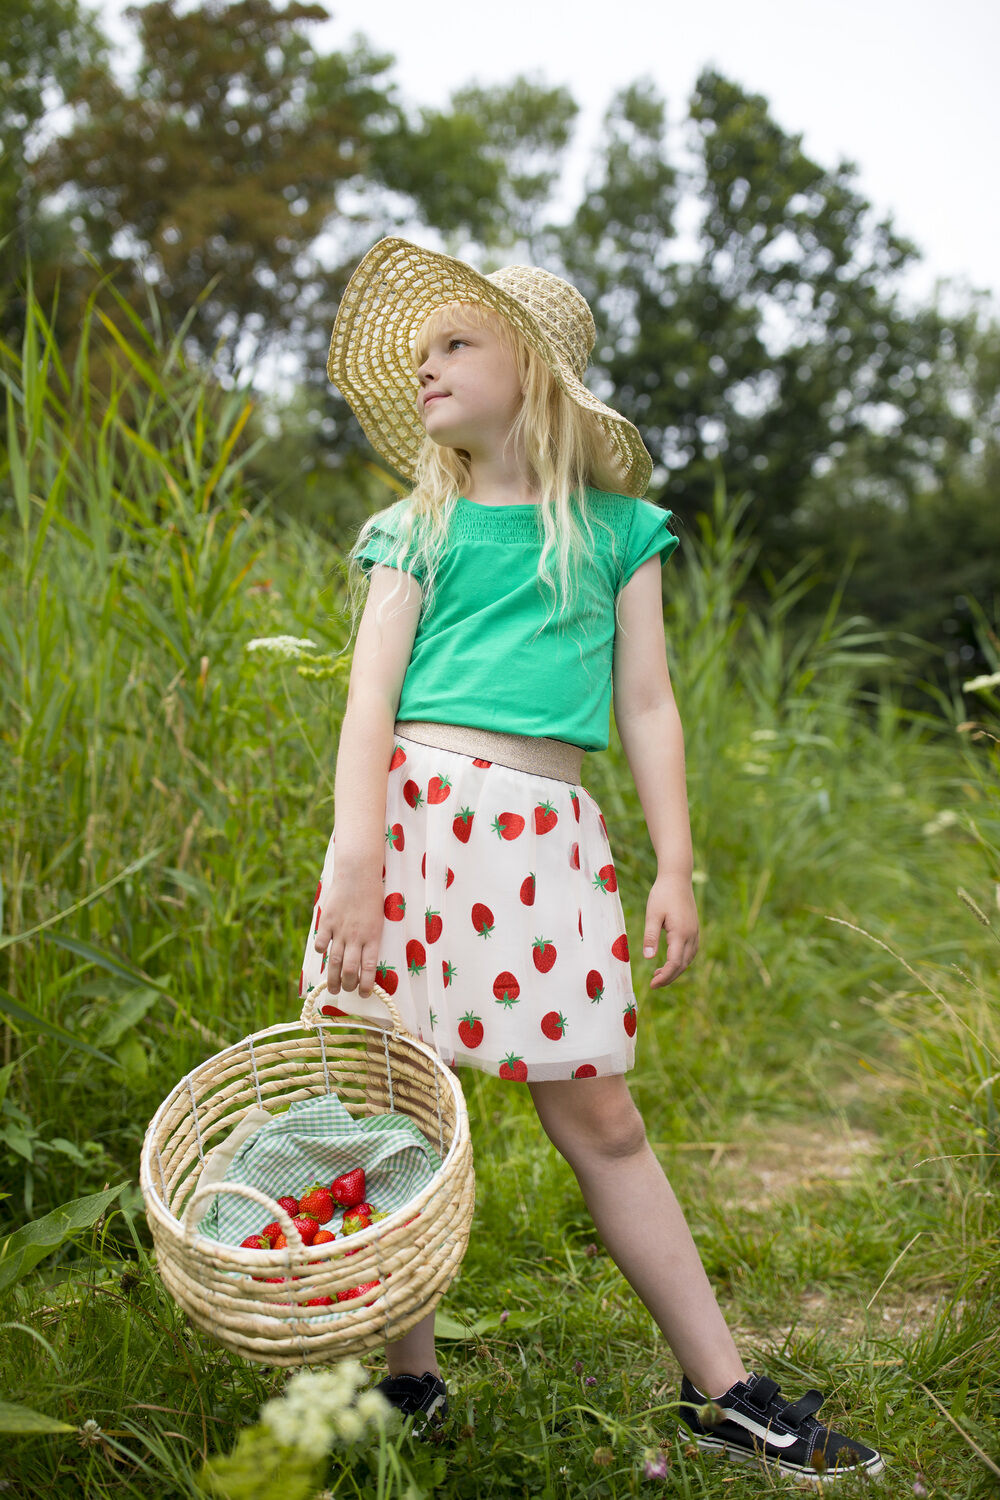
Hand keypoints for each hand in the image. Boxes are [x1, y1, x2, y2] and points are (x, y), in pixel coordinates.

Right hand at [313, 867, 383, 1000]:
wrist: (358, 874)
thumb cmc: (372, 896)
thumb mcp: (378, 919)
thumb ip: (370, 938)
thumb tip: (365, 959)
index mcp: (373, 936)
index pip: (369, 967)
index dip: (366, 984)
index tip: (364, 994)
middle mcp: (356, 936)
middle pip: (350, 969)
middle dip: (348, 985)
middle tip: (347, 991)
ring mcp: (340, 930)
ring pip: (335, 961)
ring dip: (333, 978)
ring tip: (333, 988)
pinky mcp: (327, 921)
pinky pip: (321, 942)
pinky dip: (321, 951)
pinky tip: (322, 955)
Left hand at [641, 871, 698, 986]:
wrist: (677, 877)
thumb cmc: (662, 894)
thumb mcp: (652, 914)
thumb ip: (650, 936)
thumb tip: (648, 958)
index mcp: (681, 933)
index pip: (675, 963)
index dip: (665, 977)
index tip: (652, 985)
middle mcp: (691, 935)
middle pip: (683, 965)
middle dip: (669, 977)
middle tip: (653, 983)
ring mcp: (695, 932)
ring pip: (688, 959)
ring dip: (676, 969)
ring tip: (658, 974)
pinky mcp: (694, 928)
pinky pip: (690, 951)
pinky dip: (681, 960)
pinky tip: (670, 960)